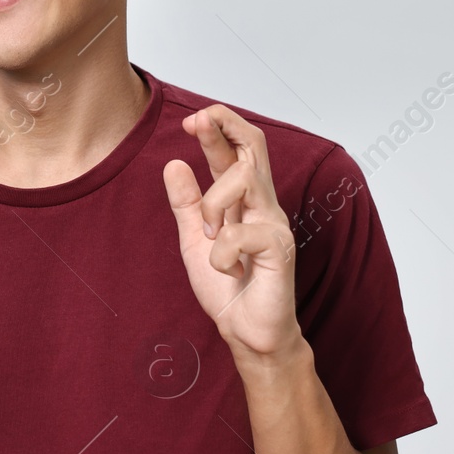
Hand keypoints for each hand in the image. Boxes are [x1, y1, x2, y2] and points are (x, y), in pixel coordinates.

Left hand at [163, 106, 302, 362]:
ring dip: (213, 204)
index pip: (237, 151)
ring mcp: (274, 224)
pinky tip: (230, 271)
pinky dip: (221, 253)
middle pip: (254, 148)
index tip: (191, 120)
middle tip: (196, 120)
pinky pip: (239, 234)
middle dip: (224, 127)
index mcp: (243, 202)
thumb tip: (174, 163)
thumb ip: (187, 205)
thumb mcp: (195, 241)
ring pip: (244, 180)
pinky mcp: (279, 249)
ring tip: (212, 236)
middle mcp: (263, 206)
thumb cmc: (228, 289)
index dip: (217, 129)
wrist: (247, 333)